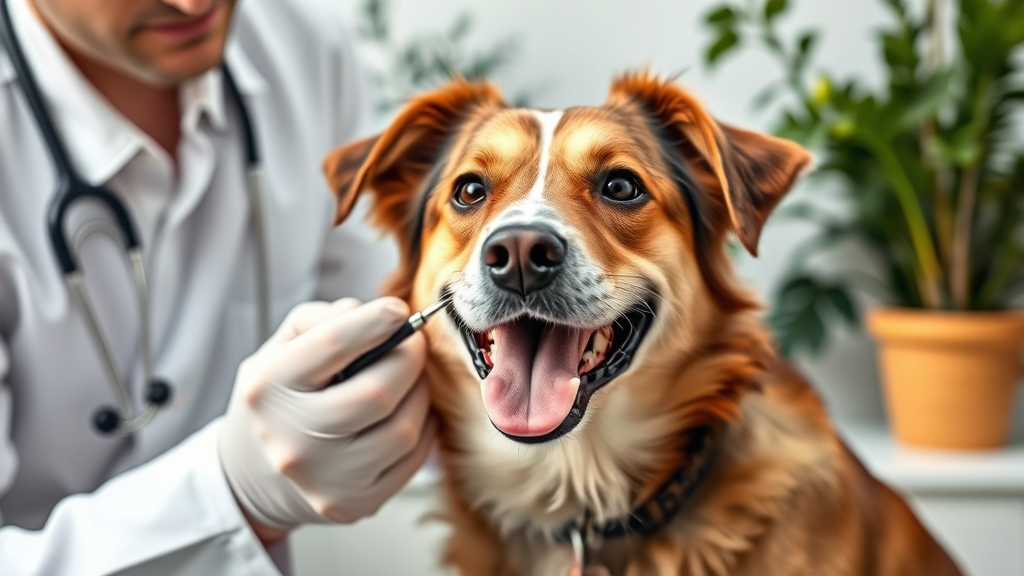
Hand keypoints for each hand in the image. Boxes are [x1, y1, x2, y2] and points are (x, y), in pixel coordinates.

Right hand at [218, 297, 434, 541]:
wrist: (254, 476)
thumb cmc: (278, 400)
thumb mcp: (278, 349)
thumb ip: (323, 319)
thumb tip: (381, 315)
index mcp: (269, 389)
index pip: (333, 345)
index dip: (376, 321)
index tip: (398, 310)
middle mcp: (293, 440)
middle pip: (379, 392)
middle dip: (409, 357)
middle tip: (412, 343)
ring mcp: (326, 479)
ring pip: (404, 428)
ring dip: (419, 393)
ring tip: (409, 378)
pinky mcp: (356, 504)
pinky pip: (413, 458)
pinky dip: (421, 427)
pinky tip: (406, 411)